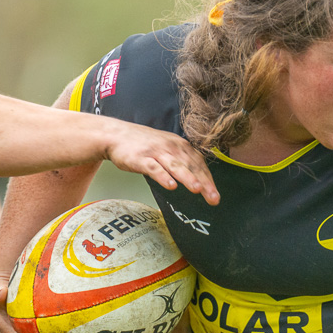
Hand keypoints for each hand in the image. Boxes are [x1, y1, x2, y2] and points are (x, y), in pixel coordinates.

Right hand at [102, 120, 219, 205]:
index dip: (208, 179)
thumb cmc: (145, 144)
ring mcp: (156, 152)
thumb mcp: (168, 148)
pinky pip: (154, 168)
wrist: (117, 134)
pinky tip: (171, 186)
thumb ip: (182, 161)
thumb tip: (200, 180)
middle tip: (213, 197)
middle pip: (191, 166)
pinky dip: (163, 176)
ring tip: (198, 190)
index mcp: (180, 145)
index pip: (199, 163)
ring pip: (175, 166)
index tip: (215, 194)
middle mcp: (171, 147)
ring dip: (187, 177)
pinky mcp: (141, 158)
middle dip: (204, 182)